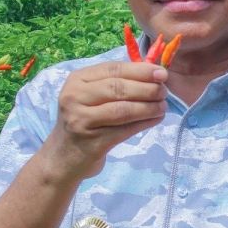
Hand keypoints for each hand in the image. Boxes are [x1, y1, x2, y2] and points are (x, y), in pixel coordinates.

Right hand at [39, 61, 167, 180]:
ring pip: (123, 110)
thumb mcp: (92, 97)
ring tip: (163, 106)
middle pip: (119, 88)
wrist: (63, 158)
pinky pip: (124, 130)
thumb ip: (116, 83)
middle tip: (164, 92)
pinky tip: (156, 119)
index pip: (113, 69)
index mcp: (77, 80)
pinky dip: (144, 123)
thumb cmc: (84, 122)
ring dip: (148, 107)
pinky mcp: (91, 142)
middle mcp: (75, 97)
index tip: (162, 73)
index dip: (141, 70)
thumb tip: (154, 75)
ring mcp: (80, 120)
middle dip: (147, 88)